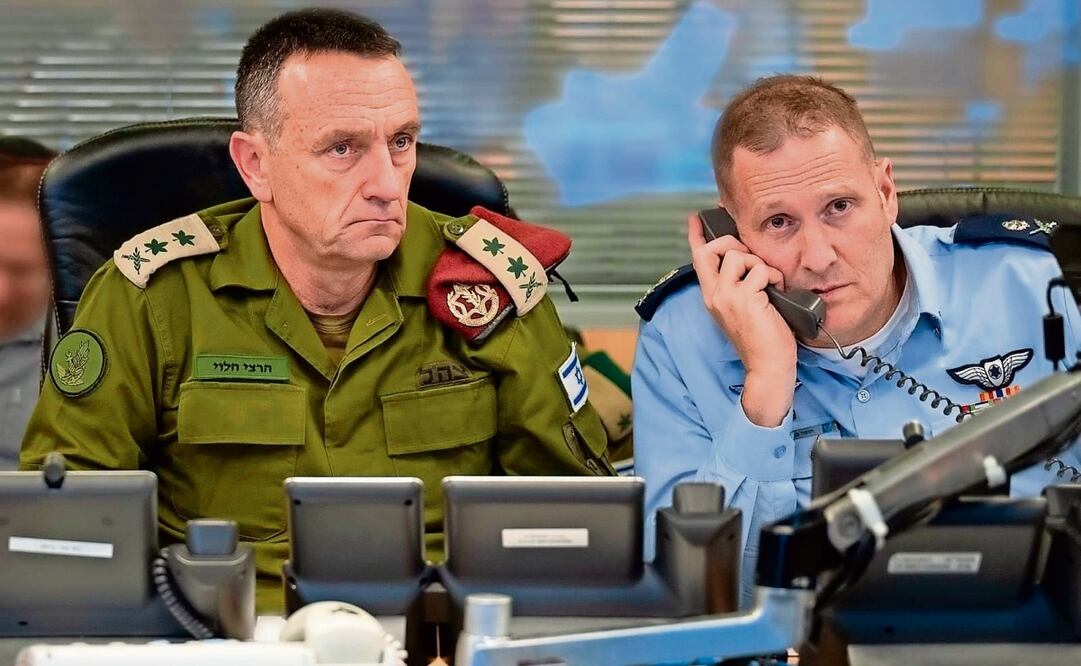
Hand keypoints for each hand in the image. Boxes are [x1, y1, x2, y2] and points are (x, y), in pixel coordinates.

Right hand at [688, 214, 795, 425]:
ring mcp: (727, 296)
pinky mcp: (745, 298)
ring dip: (759, 264)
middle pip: (714, 249)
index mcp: (712, 296)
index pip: (698, 259)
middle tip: (752, 259)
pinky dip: (773, 277)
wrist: (768, 365)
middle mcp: (714, 295)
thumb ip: (739, 286)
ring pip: (738, 255)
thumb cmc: (762, 339)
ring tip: (769, 284)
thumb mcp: (743, 308)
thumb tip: (747, 261)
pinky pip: (760, 270)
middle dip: (734, 244)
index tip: (695, 219)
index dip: (697, 236)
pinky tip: (777, 292)